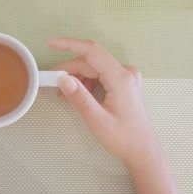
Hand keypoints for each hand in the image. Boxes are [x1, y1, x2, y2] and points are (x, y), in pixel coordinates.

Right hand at [48, 38, 157, 162]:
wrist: (143, 149)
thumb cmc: (123, 138)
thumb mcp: (97, 120)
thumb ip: (80, 98)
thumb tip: (62, 79)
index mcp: (120, 78)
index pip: (92, 51)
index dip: (69, 44)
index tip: (50, 43)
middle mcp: (126, 71)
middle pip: (91, 61)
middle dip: (69, 69)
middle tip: (52, 82)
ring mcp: (127, 76)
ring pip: (94, 67)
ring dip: (77, 76)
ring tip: (64, 94)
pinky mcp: (125, 82)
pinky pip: (100, 74)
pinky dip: (86, 81)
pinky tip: (78, 94)